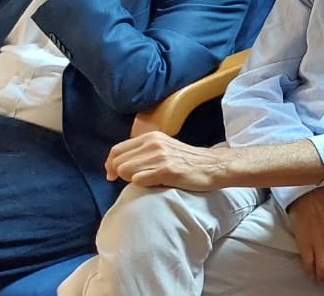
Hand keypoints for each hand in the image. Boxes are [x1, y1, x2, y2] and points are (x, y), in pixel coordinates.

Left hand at [104, 131, 226, 189]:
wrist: (213, 166)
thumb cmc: (188, 162)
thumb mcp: (164, 148)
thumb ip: (144, 152)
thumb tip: (120, 164)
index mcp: (150, 137)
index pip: (116, 150)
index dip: (110, 165)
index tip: (112, 175)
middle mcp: (153, 144)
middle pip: (117, 162)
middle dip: (120, 174)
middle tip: (133, 180)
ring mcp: (159, 157)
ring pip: (125, 172)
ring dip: (131, 180)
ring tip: (147, 181)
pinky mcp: (166, 170)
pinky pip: (139, 180)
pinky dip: (143, 185)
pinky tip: (156, 184)